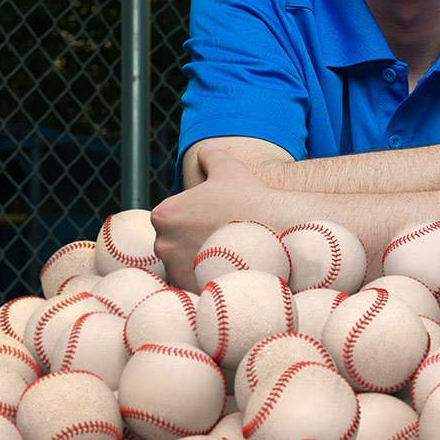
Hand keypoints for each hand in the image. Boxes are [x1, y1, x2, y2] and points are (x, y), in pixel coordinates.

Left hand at [150, 146, 275, 291]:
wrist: (276, 231)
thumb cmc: (250, 199)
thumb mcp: (228, 168)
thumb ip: (210, 157)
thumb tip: (205, 150)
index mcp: (164, 214)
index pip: (170, 218)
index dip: (191, 218)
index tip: (212, 219)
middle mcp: (162, 243)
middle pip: (172, 243)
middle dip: (191, 241)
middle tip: (220, 236)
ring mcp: (176, 270)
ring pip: (182, 265)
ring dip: (198, 261)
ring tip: (226, 254)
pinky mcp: (192, 288)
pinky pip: (195, 283)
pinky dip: (207, 278)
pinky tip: (228, 268)